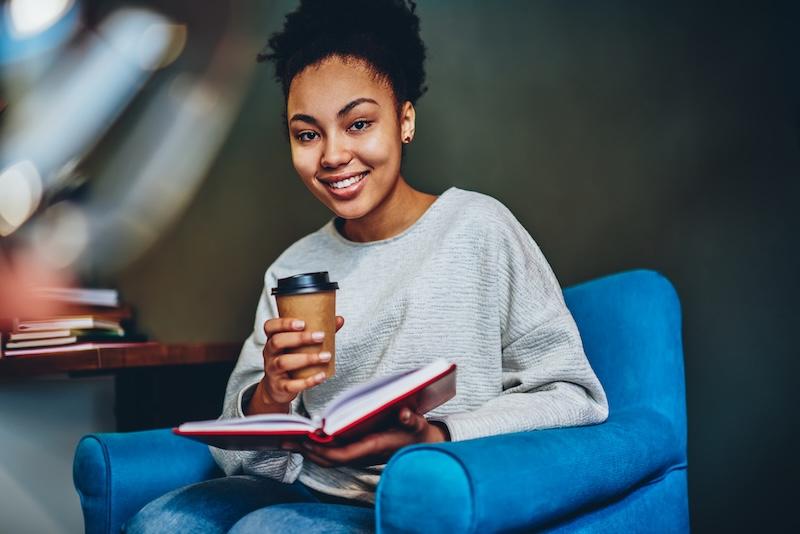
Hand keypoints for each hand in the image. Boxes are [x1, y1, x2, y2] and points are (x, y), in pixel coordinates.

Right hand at [248, 315, 344, 412]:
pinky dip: (308, 381)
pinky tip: (322, 376)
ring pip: (284, 362)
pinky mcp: (279, 386)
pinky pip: (291, 384)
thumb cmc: (291, 360)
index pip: (270, 326)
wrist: (277, 388)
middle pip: (277, 342)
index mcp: (273, 339)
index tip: (302, 323)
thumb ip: (317, 331)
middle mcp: (269, 353)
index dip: (284, 323)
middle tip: (320, 336)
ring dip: (307, 358)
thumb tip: (339, 319)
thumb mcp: (298, 346)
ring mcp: (272, 370)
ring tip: (326, 356)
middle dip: (299, 338)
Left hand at [282, 407, 449, 467]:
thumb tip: (404, 414)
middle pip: (329, 459)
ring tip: (287, 441)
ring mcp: (359, 456)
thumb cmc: (417, 432)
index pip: (343, 454)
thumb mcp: (417, 423)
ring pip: (328, 458)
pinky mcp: (357, 452)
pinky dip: (317, 449)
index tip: (307, 439)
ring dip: (308, 451)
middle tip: (284, 440)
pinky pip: (333, 454)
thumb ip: (411, 419)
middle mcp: (362, 455)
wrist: (423, 445)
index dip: (323, 450)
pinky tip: (305, 440)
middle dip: (307, 452)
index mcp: (373, 447)